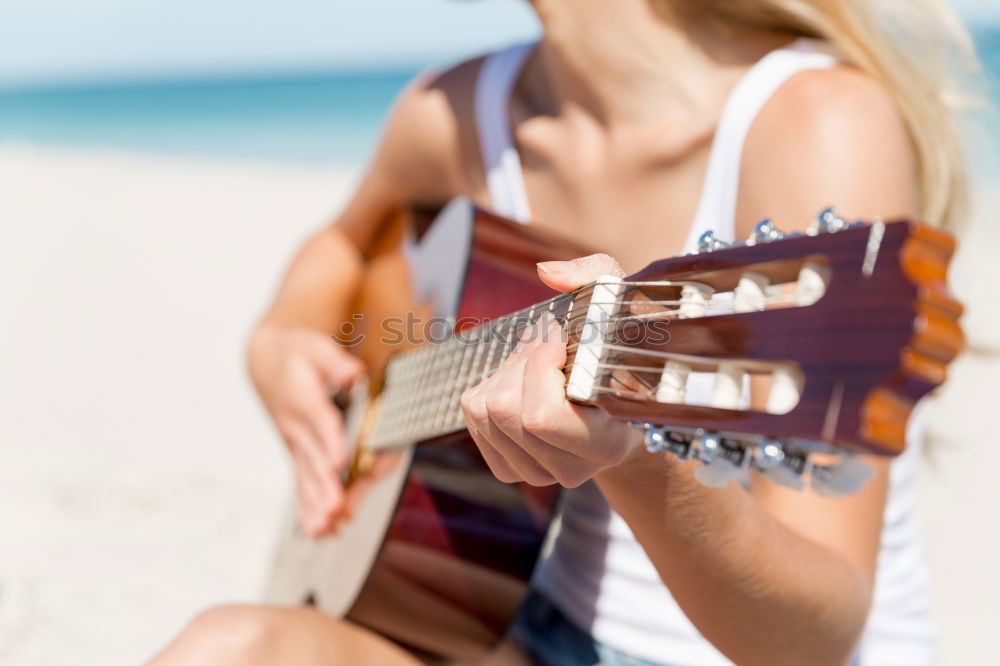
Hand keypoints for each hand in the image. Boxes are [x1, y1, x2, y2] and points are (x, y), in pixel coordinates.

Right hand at [247, 324, 362, 536]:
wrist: (266, 363)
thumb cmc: (296, 354)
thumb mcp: (316, 347)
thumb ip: (335, 363)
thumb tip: (353, 372)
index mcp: (303, 398)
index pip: (320, 421)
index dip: (330, 442)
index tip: (338, 463)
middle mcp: (296, 426)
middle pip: (313, 459)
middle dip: (324, 486)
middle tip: (334, 510)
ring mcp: (294, 444)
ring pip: (305, 478)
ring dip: (316, 505)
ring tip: (326, 530)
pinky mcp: (296, 454)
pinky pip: (301, 485)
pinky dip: (308, 509)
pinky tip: (319, 532)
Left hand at [459, 254, 642, 487]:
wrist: (630, 402)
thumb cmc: (629, 350)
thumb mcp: (626, 304)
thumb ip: (595, 275)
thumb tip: (547, 272)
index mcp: (606, 444)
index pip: (543, 417)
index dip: (540, 366)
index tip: (560, 337)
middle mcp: (572, 468)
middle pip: (507, 410)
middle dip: (522, 361)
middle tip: (547, 340)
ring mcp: (537, 472)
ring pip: (486, 412)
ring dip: (506, 371)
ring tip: (538, 357)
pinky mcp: (509, 466)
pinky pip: (473, 416)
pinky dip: (490, 386)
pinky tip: (522, 378)